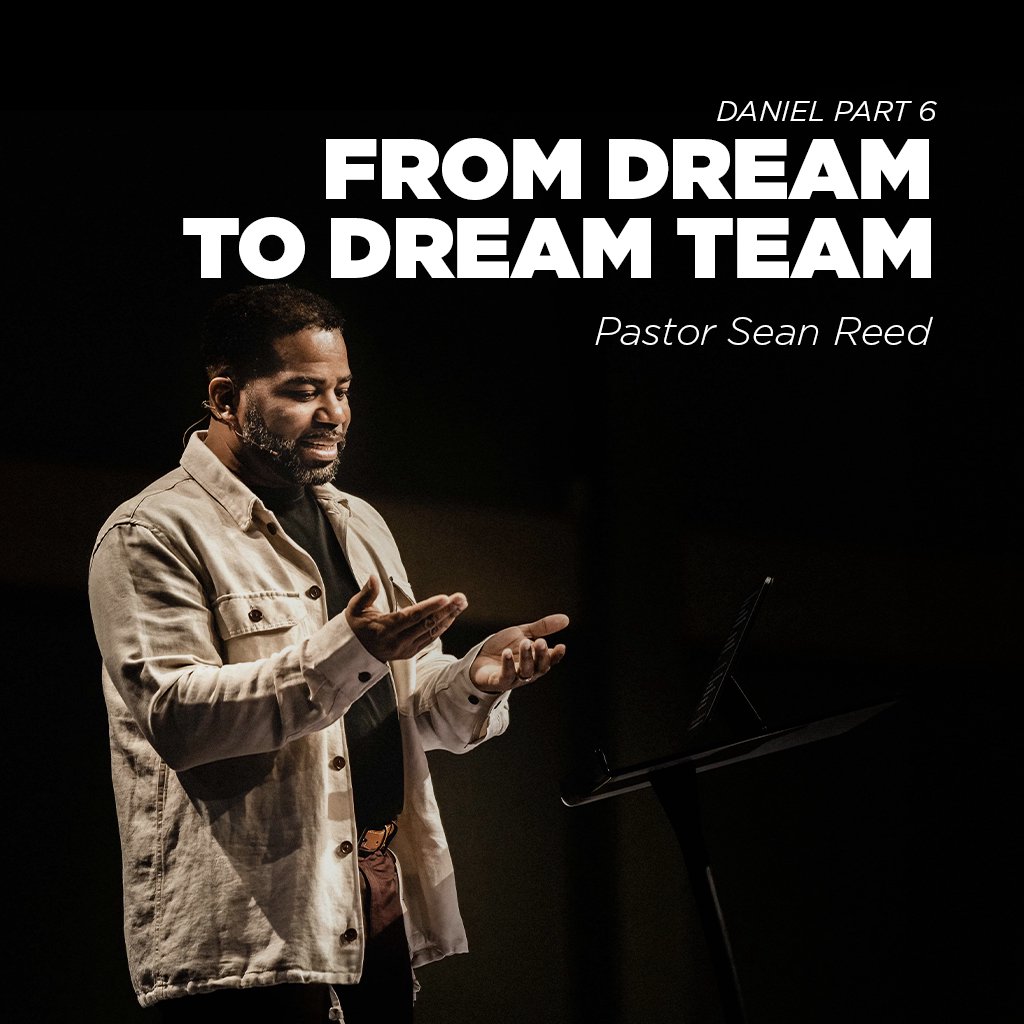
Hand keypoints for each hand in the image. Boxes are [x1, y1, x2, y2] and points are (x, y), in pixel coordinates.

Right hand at [345, 575, 466, 662]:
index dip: (429, 607)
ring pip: (431, 632)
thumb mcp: (355, 608)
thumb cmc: (356, 625)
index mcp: (384, 629)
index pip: (411, 616)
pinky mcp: (410, 653)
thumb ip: (367, 593)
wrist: (353, 652)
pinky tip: (451, 616)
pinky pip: (430, 639)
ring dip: (448, 617)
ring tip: (461, 603)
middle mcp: (397, 641)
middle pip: (426, 624)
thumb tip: (373, 577)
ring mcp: (405, 649)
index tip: (445, 597)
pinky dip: (442, 627)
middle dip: (446, 610)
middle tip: (461, 598)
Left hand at [470, 614, 568, 692]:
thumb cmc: (504, 646)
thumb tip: (566, 619)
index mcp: (536, 661)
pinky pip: (506, 676)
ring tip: (525, 643)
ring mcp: (514, 678)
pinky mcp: (499, 681)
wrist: (479, 657)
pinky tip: (507, 653)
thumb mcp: (523, 633)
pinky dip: (508, 665)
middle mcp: (528, 672)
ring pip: (525, 672)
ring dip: (526, 658)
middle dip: (541, 655)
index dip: (556, 655)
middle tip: (540, 642)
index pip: (550, 660)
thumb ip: (543, 627)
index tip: (561, 646)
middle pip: (539, 667)